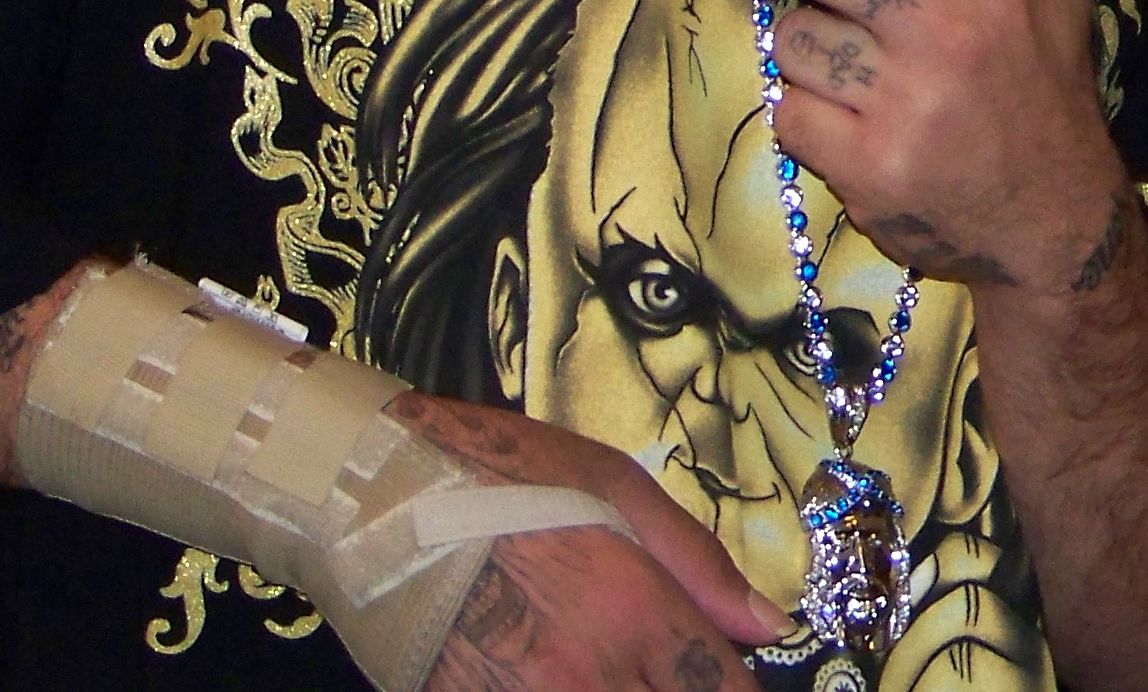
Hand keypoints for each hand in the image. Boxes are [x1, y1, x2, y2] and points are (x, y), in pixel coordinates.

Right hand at [387, 391, 789, 689]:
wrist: (378, 498)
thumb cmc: (505, 477)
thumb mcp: (618, 489)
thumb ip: (700, 565)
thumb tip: (769, 625)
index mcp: (636, 611)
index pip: (722, 690)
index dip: (734, 689)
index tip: (727, 678)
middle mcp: (589, 675)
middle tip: (666, 671)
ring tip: (616, 668)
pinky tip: (557, 674)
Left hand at [625, 0, 1128, 292]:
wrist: (1057, 219)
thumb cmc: (1045, 81)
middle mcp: (942, 31)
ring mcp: (901, 102)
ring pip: (790, 40)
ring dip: (808, 52)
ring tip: (869, 78)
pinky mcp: (867, 166)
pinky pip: (787, 112)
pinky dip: (806, 116)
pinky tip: (856, 129)